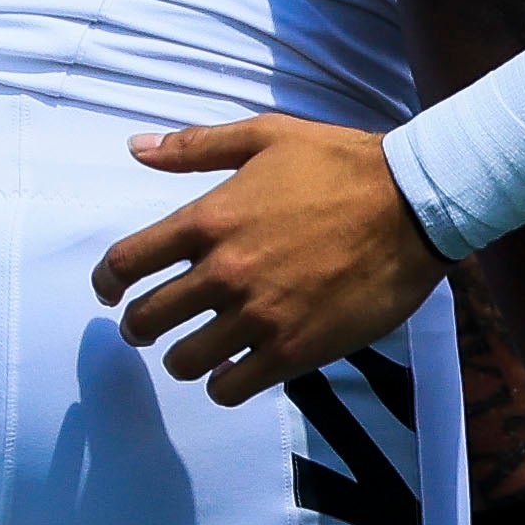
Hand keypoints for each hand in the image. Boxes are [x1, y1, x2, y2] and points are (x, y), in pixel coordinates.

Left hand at [95, 114, 447, 402]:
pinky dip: (224, 383)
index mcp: (210, 219)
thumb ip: (199, 146)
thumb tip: (136, 149)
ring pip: (184, 361)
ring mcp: (258, 315)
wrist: (417, 204)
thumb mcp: (269, 137)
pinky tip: (235, 370)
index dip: (107, 282)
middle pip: (145, 320)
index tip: (111, 292)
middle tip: (150, 328)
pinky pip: (230, 388)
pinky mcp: (292, 349)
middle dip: (139, 327)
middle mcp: (224, 272)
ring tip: (198, 351)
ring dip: (183, 358)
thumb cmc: (343, 164)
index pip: (126, 263)